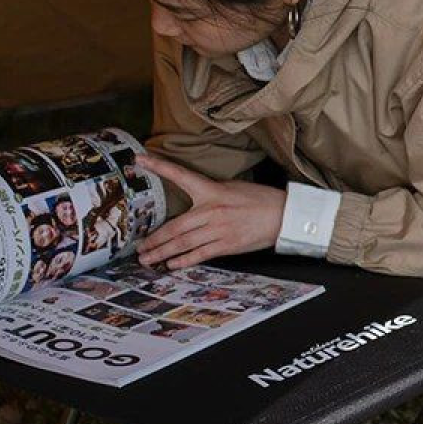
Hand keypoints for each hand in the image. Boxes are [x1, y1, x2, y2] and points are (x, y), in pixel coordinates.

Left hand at [134, 153, 284, 268]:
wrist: (284, 215)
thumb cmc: (260, 200)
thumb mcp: (232, 188)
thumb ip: (210, 194)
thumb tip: (193, 203)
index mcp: (212, 190)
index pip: (180, 176)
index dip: (158, 166)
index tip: (139, 160)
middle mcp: (212, 210)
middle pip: (175, 226)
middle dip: (154, 238)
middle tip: (138, 246)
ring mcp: (218, 230)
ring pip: (183, 243)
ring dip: (162, 252)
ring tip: (147, 259)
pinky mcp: (227, 245)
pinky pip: (200, 255)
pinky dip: (183, 261)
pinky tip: (171, 264)